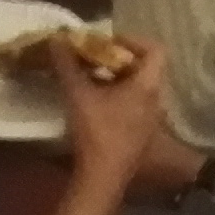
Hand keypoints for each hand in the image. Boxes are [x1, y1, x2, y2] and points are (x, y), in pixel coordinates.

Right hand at [55, 38, 178, 189]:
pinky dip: (117, 94)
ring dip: (116, 77)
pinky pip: (134, 103)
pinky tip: (94, 100)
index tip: (108, 41)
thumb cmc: (98, 131)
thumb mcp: (78, 94)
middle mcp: (156, 98)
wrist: (105, 175)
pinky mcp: (142, 132)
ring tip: (90, 75)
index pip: (155, 49)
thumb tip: (58, 39)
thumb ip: (67, 65)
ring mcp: (151, 117)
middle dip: (119, 58)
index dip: (133, 39)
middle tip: (94, 56)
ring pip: (138, 86)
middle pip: (145, 67)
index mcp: (148, 85)